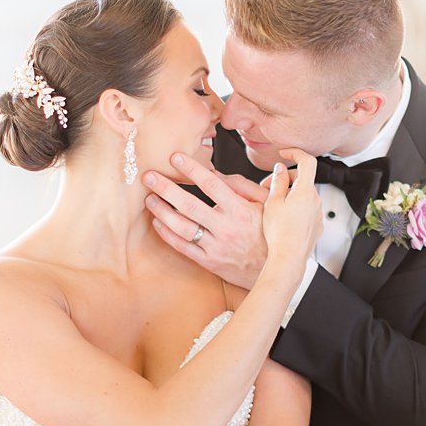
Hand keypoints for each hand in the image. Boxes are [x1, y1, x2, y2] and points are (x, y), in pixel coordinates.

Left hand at [145, 155, 276, 288]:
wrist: (276, 267)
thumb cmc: (269, 232)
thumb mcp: (267, 205)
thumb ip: (243, 187)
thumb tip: (216, 173)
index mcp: (241, 211)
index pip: (212, 185)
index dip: (192, 169)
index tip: (175, 157)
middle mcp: (226, 228)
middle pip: (189, 205)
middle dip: (166, 188)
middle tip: (149, 176)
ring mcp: (216, 246)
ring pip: (182, 227)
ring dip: (162, 211)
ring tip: (149, 198)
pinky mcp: (209, 261)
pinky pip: (183, 247)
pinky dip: (167, 234)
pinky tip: (158, 222)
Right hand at [261, 148, 322, 265]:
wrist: (289, 257)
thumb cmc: (279, 232)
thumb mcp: (272, 202)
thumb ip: (278, 182)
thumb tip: (281, 169)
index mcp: (306, 191)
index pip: (307, 161)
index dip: (295, 153)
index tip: (284, 153)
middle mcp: (316, 200)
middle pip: (302, 179)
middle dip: (285, 179)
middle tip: (266, 187)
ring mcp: (318, 213)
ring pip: (304, 194)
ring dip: (289, 193)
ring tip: (272, 205)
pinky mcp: (317, 224)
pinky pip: (307, 208)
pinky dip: (295, 206)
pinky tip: (282, 217)